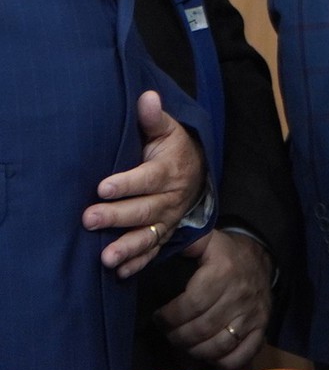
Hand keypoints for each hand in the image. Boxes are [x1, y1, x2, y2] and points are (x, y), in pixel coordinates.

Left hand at [86, 90, 204, 276]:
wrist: (197, 171)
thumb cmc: (173, 148)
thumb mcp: (168, 130)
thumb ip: (154, 118)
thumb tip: (146, 97)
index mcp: (170, 170)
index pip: (148, 178)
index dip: (126, 183)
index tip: (103, 187)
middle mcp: (171, 198)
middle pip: (145, 209)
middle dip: (117, 216)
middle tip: (89, 219)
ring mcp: (169, 219)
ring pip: (149, 234)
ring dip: (128, 247)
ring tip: (106, 257)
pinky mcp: (165, 234)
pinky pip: (154, 251)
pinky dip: (138, 263)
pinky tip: (120, 272)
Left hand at [157, 230, 272, 369]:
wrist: (261, 258)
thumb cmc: (224, 253)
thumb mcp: (205, 241)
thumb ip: (183, 244)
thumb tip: (152, 249)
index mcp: (223, 272)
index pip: (191, 305)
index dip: (169, 317)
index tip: (159, 317)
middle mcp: (240, 295)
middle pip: (200, 330)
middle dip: (177, 336)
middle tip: (169, 333)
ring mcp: (253, 314)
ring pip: (218, 346)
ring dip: (194, 351)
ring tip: (184, 343)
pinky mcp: (262, 327)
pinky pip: (241, 355)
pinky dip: (222, 362)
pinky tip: (208, 355)